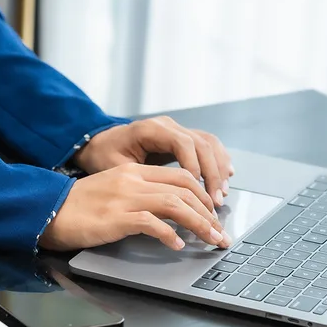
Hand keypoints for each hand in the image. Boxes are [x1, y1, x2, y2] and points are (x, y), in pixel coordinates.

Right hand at [39, 163, 231, 251]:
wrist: (48, 210)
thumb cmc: (78, 206)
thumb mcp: (113, 190)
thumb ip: (140, 194)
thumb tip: (170, 213)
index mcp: (134, 171)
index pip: (181, 177)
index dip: (203, 195)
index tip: (212, 214)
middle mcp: (133, 180)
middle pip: (185, 189)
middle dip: (208, 213)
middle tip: (220, 232)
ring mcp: (125, 198)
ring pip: (175, 205)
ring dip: (198, 224)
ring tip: (210, 240)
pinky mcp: (116, 217)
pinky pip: (152, 224)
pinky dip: (169, 235)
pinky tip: (177, 245)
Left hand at [73, 116, 234, 206]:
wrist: (99, 143)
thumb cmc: (104, 155)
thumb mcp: (114, 167)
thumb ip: (139, 178)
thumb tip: (163, 199)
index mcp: (151, 129)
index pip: (183, 144)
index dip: (195, 167)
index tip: (199, 192)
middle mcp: (167, 126)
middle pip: (201, 144)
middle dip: (212, 174)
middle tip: (215, 201)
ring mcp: (176, 130)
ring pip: (208, 144)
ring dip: (219, 169)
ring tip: (222, 193)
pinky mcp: (181, 138)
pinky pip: (207, 145)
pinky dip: (218, 161)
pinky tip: (227, 176)